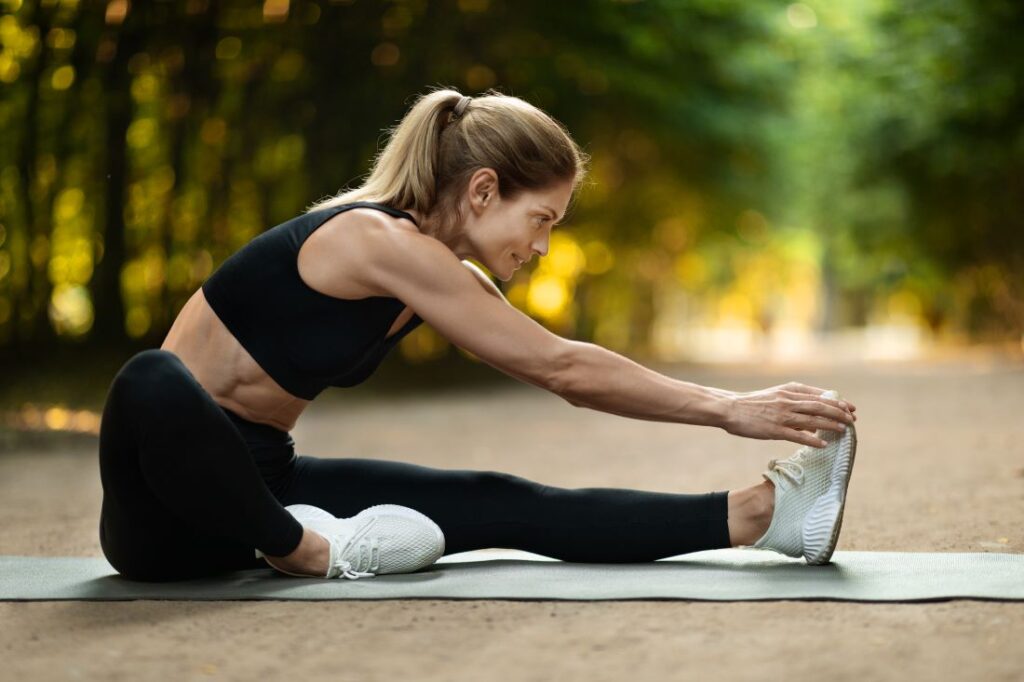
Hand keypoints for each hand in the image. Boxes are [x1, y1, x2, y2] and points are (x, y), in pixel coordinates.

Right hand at [719, 382, 856, 446]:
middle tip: (852, 419)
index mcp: (789, 391)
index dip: (837, 401)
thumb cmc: (751, 403)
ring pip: (813, 420)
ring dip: (831, 425)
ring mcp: (782, 415)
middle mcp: (788, 401)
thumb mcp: (775, 395)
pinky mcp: (774, 429)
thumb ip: (793, 402)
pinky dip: (813, 440)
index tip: (850, 407)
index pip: (819, 395)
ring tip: (845, 430)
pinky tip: (823, 445)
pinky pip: (798, 435)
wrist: (730, 408)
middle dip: (839, 413)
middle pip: (820, 406)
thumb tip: (812, 415)